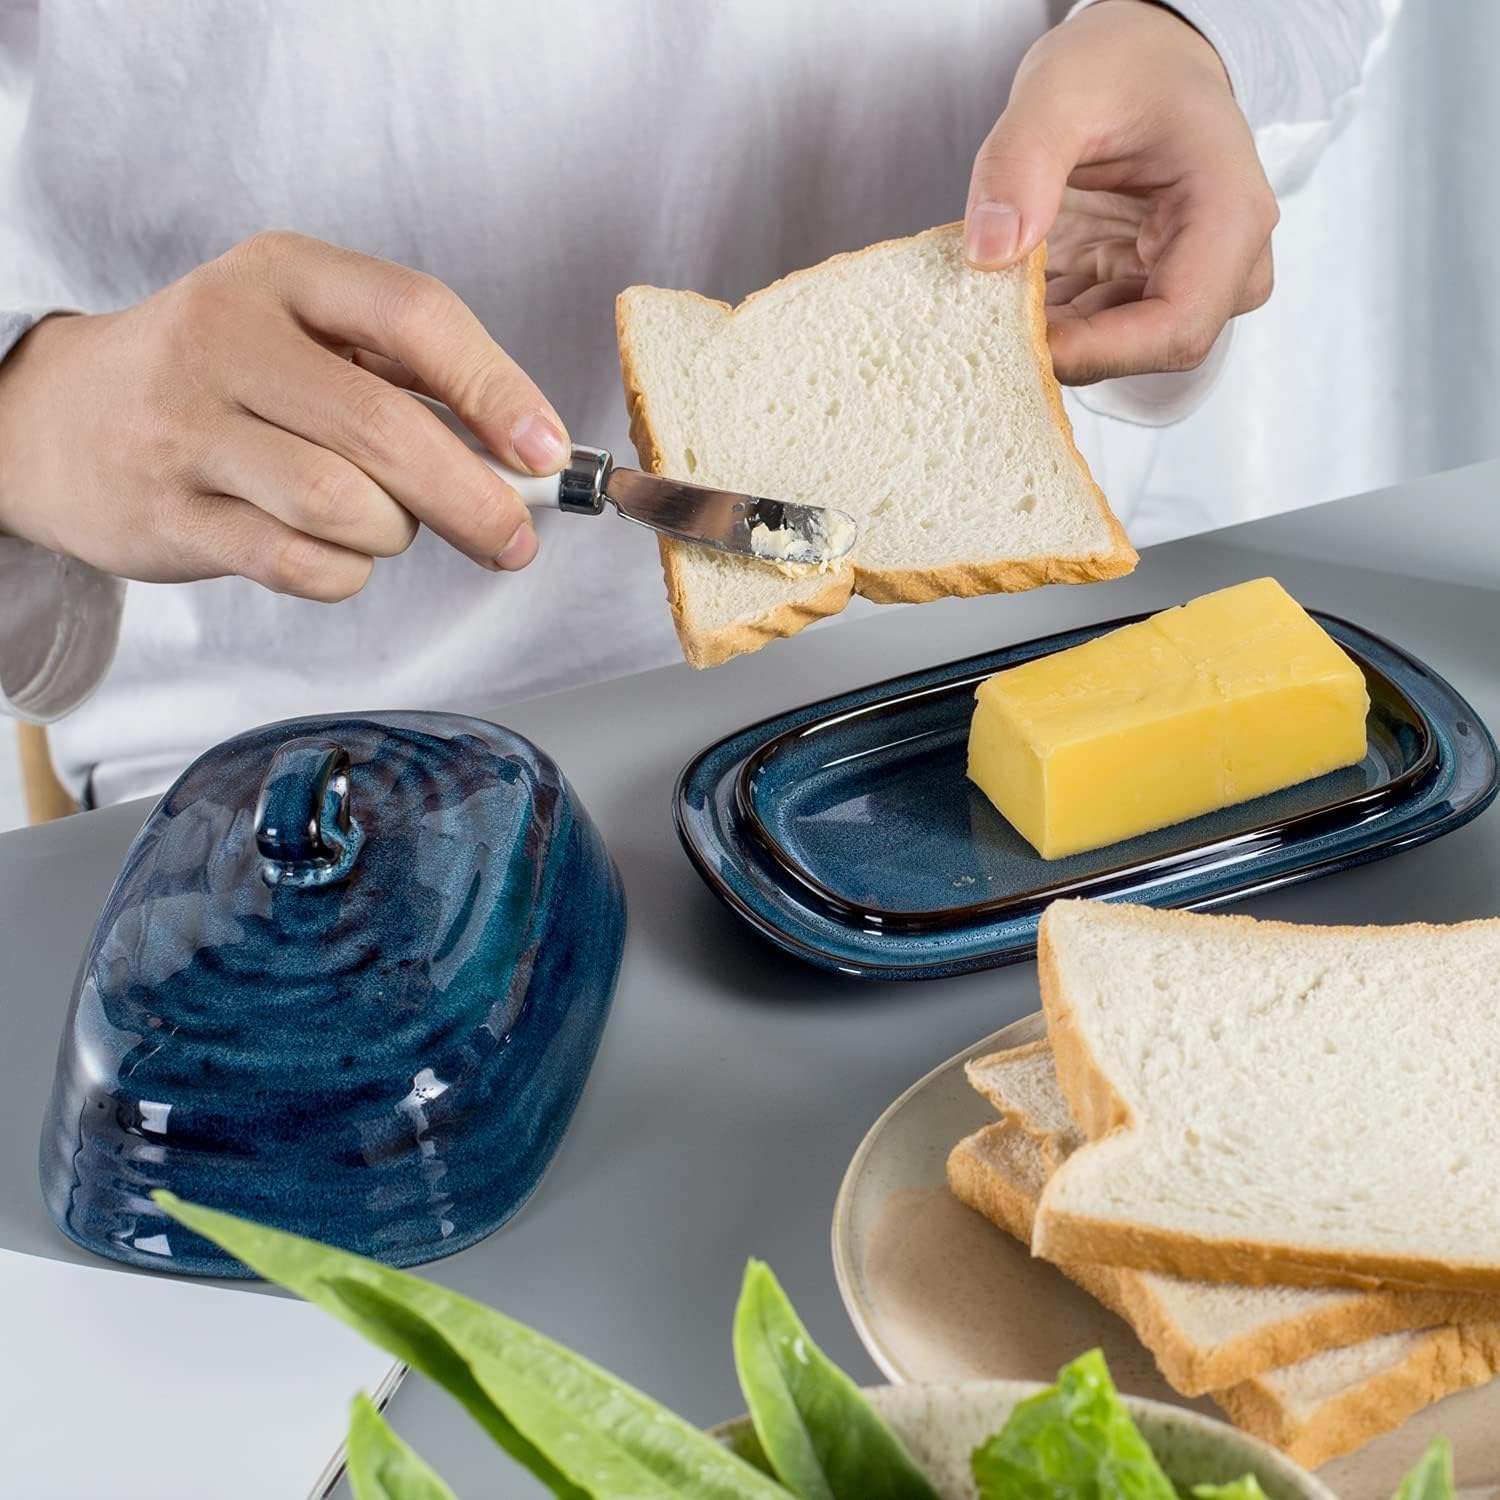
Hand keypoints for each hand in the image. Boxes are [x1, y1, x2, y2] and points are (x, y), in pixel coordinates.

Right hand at [0, 232, 566, 598]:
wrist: (60, 417)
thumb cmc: (227, 377)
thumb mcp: (306, 330)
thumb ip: (413, 377)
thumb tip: (529, 458)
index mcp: (283, 273)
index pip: (415, 315)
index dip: (496, 390)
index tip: (546, 453)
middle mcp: (227, 337)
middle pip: (385, 429)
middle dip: (473, 497)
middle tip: (514, 539)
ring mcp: (188, 428)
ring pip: (342, 504)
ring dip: (395, 533)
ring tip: (387, 522)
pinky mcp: (171, 514)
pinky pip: (298, 563)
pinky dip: (345, 573)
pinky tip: (338, 552)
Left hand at [963, 0, 1277, 384]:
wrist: (1144, 59)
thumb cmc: (1123, 64)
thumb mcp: (1059, 89)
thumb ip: (1020, 163)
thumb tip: (989, 252)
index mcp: (1229, 214)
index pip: (1176, 326)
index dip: (1099, 352)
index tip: (1024, 339)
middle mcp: (1225, 263)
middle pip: (1147, 349)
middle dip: (1067, 344)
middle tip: (989, 317)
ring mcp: (1188, 282)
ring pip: (1116, 349)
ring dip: (1049, 334)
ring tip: (991, 295)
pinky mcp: (1145, 291)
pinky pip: (1094, 332)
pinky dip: (1047, 321)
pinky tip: (1007, 293)